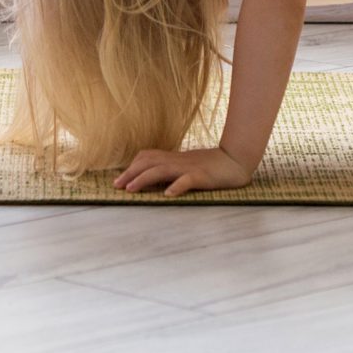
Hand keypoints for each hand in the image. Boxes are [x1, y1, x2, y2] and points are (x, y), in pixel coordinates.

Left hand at [112, 146, 252, 196]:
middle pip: (148, 162)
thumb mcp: (189, 167)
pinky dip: (177, 186)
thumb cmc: (212, 166)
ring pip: (162, 170)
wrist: (236, 160)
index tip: (119, 180)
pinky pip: (187, 180)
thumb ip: (173, 171)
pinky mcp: (202, 176)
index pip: (147, 157)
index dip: (132, 167)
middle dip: (130, 173)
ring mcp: (189, 168)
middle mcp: (178, 161)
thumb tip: (156, 182)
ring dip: (144, 179)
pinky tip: (168, 195)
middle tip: (116, 186)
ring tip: (131, 190)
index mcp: (174, 159)